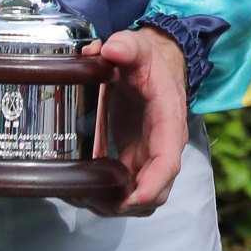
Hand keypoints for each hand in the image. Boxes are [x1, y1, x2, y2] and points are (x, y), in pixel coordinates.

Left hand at [85, 26, 189, 215]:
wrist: (153, 68)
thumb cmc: (148, 62)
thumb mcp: (140, 48)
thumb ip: (128, 46)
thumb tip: (110, 49)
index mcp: (169, 121)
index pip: (168, 162)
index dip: (152, 184)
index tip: (132, 198)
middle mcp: (162, 146)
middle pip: (155, 191)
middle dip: (127, 203)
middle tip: (91, 199)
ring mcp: (148, 157)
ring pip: (140, 198)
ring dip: (113, 204)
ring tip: (81, 197)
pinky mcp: (133, 161)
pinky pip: (125, 189)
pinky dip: (106, 197)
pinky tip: (81, 190)